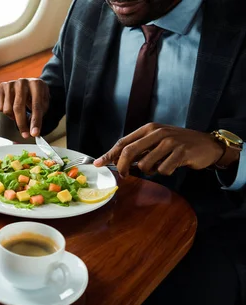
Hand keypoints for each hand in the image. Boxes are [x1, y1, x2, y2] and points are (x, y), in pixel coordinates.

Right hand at [0, 78, 49, 137]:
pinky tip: (13, 108)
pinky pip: (0, 107)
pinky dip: (7, 113)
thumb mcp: (44, 103)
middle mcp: (23, 82)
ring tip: (20, 115)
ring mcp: (11, 83)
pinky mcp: (2, 86)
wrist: (28, 84)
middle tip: (25, 135)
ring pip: (7, 109)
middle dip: (22, 124)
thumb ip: (39, 114)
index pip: (36, 106)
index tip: (34, 133)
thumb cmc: (37, 96)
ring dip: (13, 118)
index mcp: (37, 84)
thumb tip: (33, 130)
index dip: (35, 121)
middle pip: (18, 108)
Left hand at [93, 123, 225, 177]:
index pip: (123, 142)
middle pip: (129, 152)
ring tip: (160, 165)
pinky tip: (173, 165)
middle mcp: (158, 132)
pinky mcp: (181, 152)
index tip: (98, 163)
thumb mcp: (156, 141)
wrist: (207, 144)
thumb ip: (139, 149)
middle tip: (123, 175)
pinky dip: (165, 172)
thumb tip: (116, 160)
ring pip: (145, 164)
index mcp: (149, 128)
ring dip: (150, 171)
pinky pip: (163, 170)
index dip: (109, 154)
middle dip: (122, 166)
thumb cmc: (178, 144)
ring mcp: (170, 142)